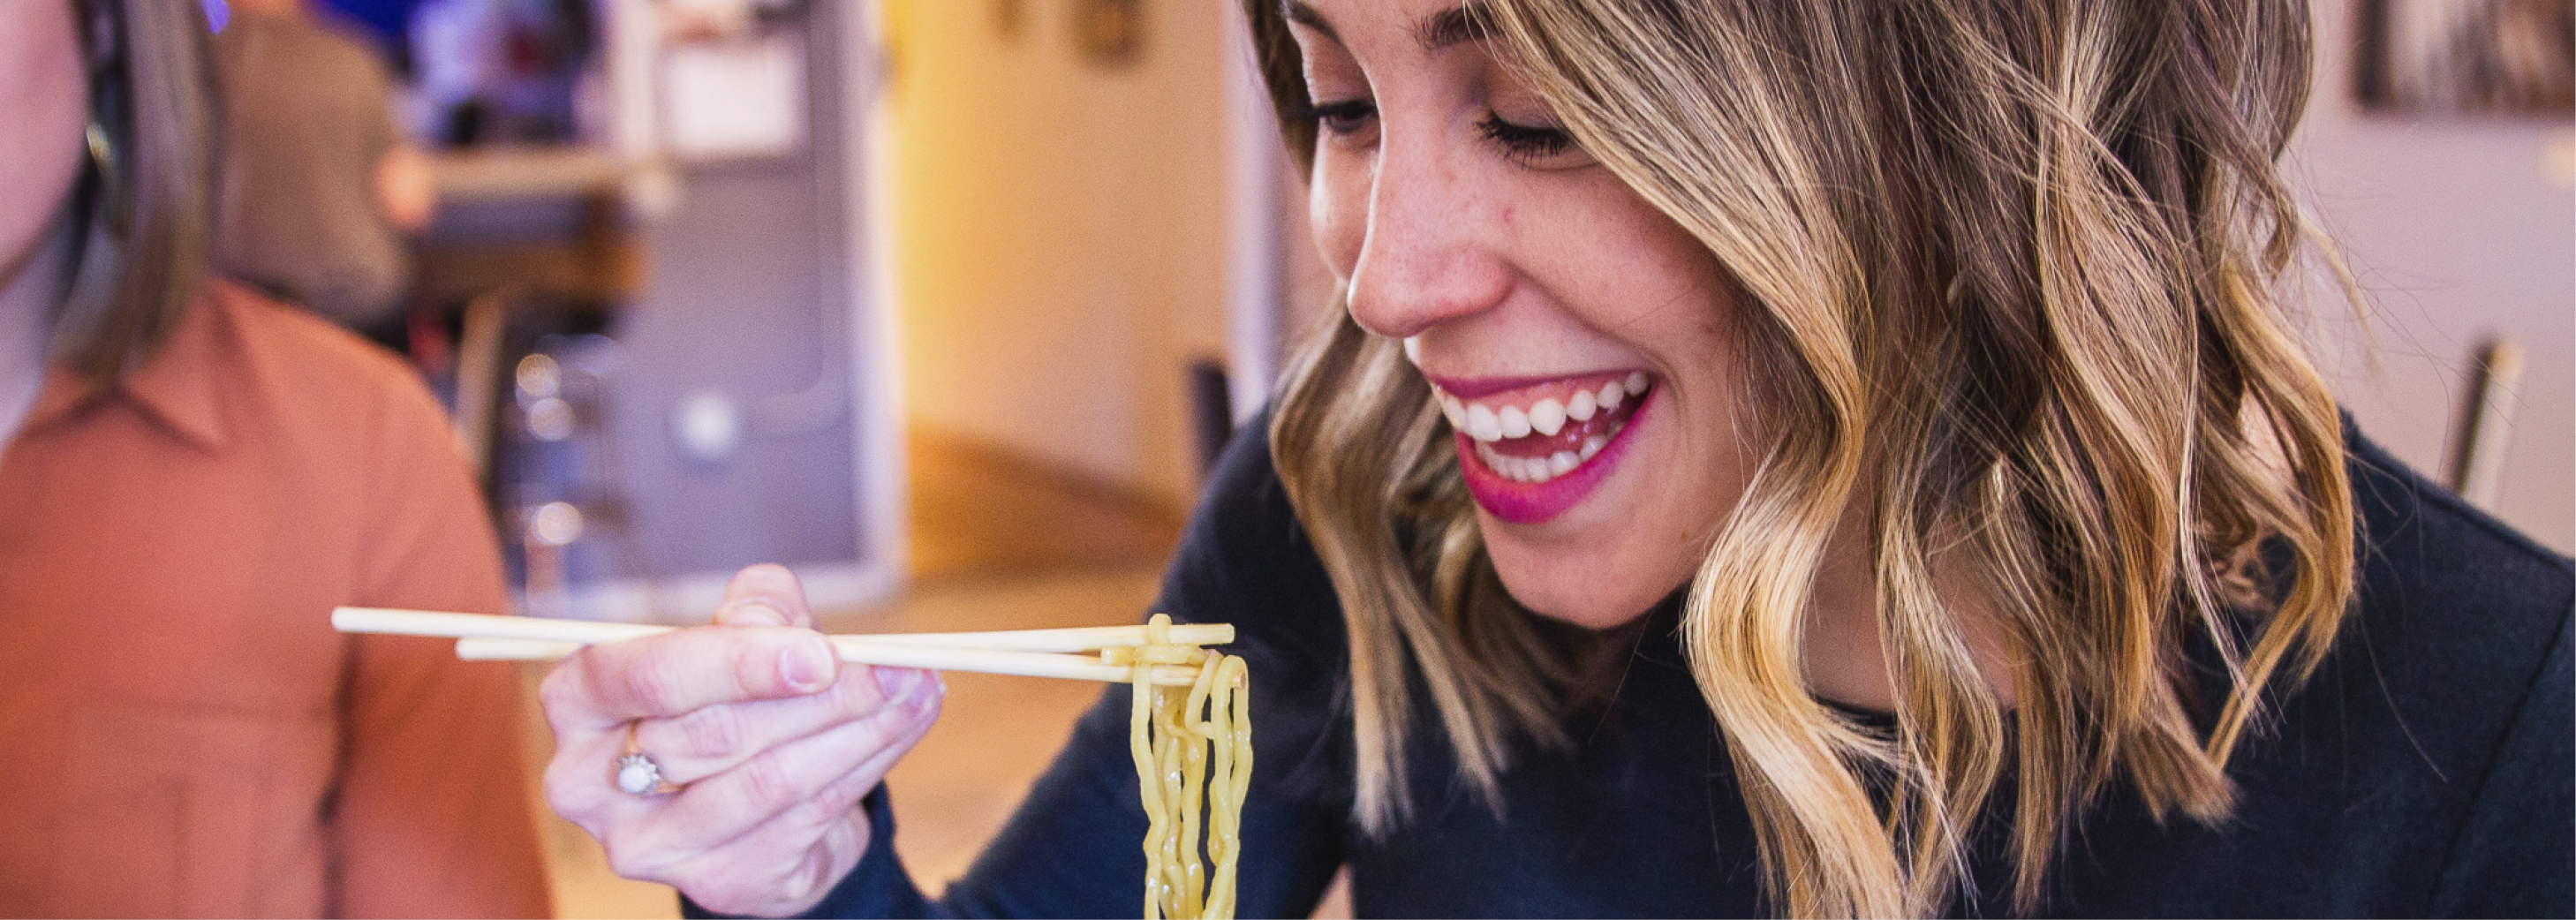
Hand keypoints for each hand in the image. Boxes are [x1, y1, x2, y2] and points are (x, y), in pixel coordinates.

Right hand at [539, 564, 942, 916]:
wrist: (756, 794)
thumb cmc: (736, 693)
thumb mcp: (742, 629)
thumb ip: (757, 608)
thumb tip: (784, 631)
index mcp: (580, 700)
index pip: (649, 676)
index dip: (739, 663)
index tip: (822, 653)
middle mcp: (590, 783)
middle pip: (717, 734)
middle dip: (823, 697)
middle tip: (896, 668)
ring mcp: (649, 845)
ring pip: (770, 781)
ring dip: (860, 731)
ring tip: (916, 691)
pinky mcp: (715, 882)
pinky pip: (805, 819)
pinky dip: (865, 768)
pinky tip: (900, 730)